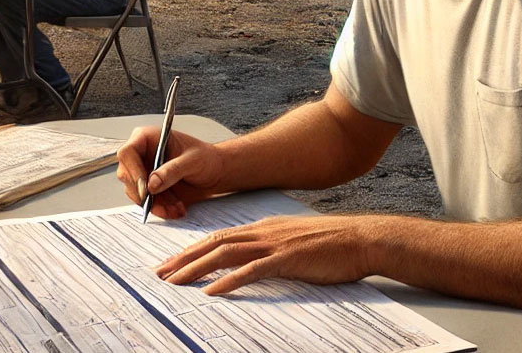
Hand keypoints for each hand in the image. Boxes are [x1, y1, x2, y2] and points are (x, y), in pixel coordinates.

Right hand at [116, 126, 223, 218]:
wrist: (213, 173)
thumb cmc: (205, 158)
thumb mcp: (193, 161)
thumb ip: (172, 171)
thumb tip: (151, 184)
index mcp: (148, 138)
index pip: (128, 152)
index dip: (133, 170)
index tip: (146, 189)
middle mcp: (141, 154)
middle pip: (127, 175)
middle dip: (147, 194)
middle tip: (165, 204)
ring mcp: (142, 172)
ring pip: (136, 193)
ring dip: (156, 204)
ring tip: (177, 207)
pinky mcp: (148, 188)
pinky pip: (145, 203)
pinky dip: (160, 209)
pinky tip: (176, 209)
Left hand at [155, 215, 374, 294]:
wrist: (361, 239)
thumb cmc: (332, 244)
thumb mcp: (295, 242)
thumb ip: (273, 248)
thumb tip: (255, 261)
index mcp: (265, 228)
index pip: (220, 237)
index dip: (193, 249)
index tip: (173, 262)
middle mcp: (264, 232)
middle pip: (215, 243)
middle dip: (184, 258)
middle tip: (160, 273)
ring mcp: (275, 244)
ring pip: (226, 254)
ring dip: (197, 268)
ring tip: (175, 282)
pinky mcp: (288, 259)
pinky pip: (251, 271)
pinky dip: (228, 281)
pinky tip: (212, 292)